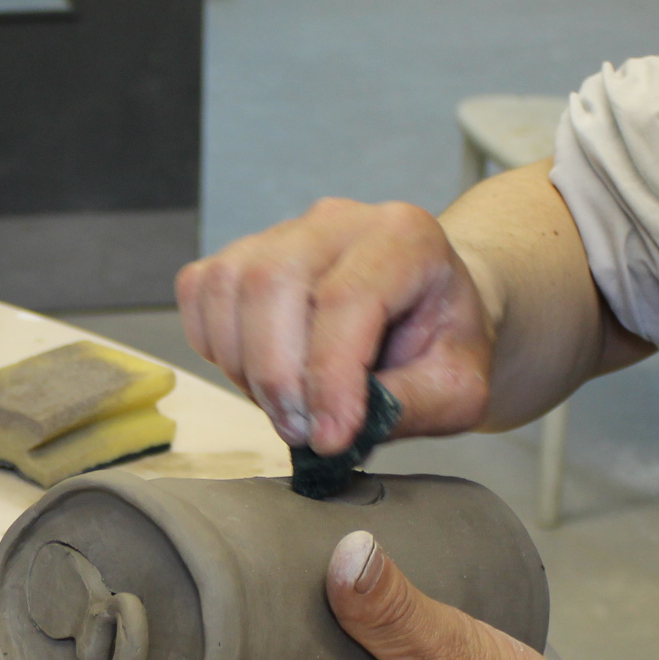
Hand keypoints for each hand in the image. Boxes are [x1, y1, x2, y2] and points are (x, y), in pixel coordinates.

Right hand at [176, 198, 494, 453]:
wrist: (428, 310)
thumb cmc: (442, 342)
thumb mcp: (458, 389)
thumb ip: (408, 407)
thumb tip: (335, 432)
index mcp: (405, 239)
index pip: (348, 298)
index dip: (329, 377)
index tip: (329, 439)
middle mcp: (341, 220)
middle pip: (273, 282)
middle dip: (275, 374)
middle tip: (299, 430)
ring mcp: (286, 231)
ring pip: (229, 286)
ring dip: (242, 364)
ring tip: (285, 405)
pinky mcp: (245, 251)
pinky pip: (201, 288)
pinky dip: (213, 342)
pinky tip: (255, 371)